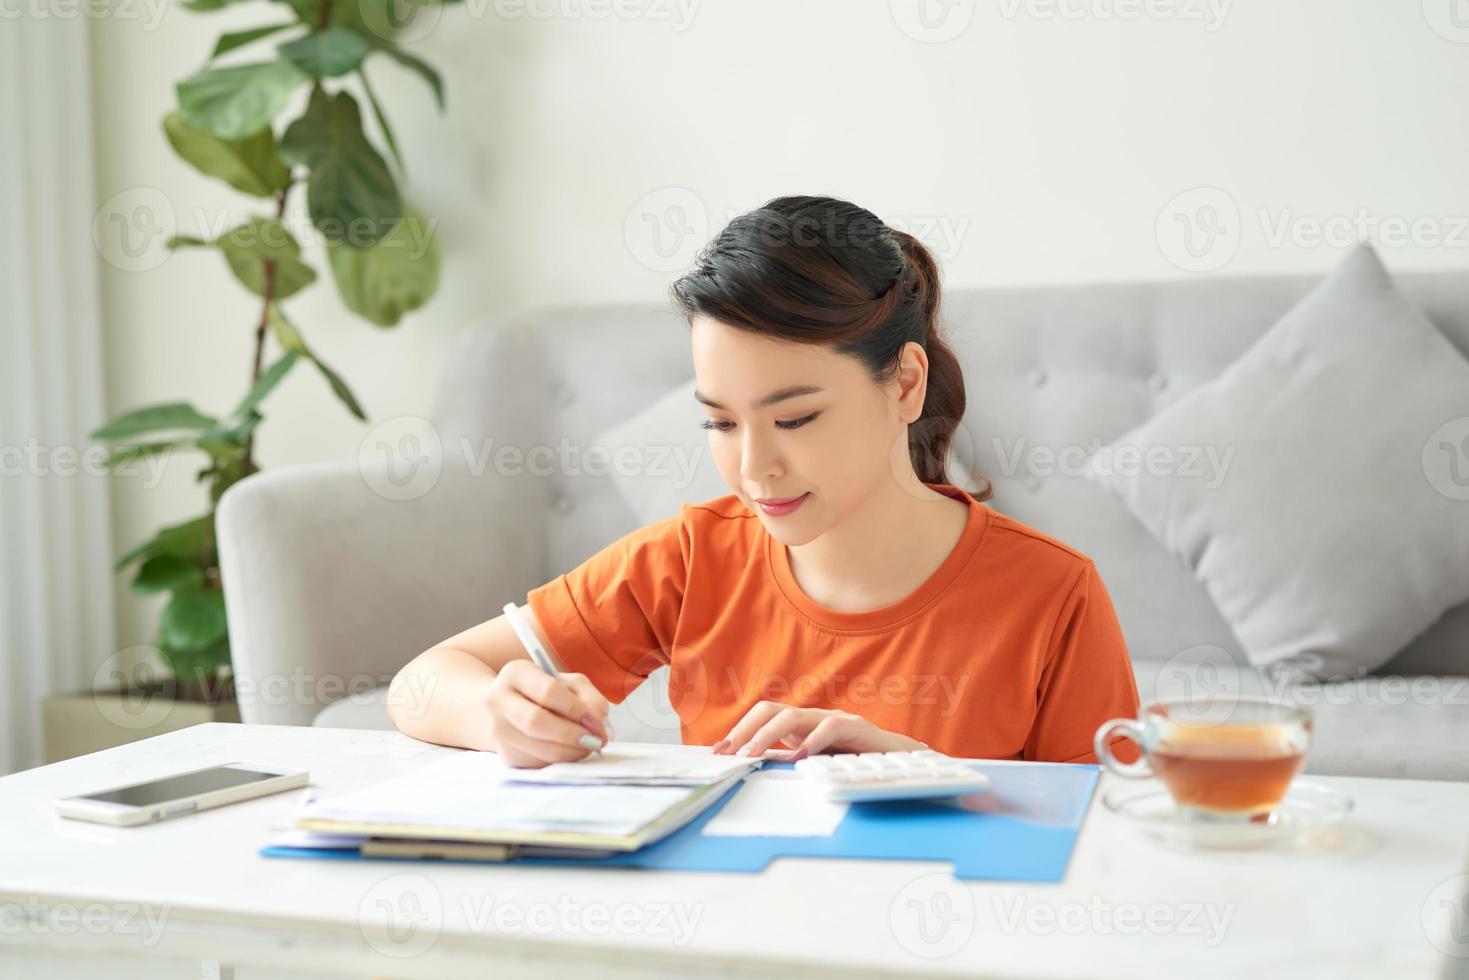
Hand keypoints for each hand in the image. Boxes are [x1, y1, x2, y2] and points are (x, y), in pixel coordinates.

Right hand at [486, 660, 612, 767]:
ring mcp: (499, 730)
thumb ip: (589, 697)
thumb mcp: (569, 683)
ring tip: (587, 745)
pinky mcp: (506, 755)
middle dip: (572, 735)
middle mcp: (499, 700)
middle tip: (595, 740)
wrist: (509, 707)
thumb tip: (598, 724)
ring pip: (539, 749)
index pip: (548, 692)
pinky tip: (569, 750)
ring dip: (571, 752)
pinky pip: (539, 763)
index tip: (594, 720)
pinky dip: (561, 761)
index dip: (576, 709)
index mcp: (516, 673)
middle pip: (537, 723)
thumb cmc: (544, 691)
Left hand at [711, 701, 926, 760]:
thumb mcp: (814, 762)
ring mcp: (833, 719)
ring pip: (793, 716)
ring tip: (753, 754)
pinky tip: (799, 757)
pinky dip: (812, 742)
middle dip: (745, 729)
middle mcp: (812, 717)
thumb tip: (752, 769)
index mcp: (799, 725)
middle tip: (729, 753)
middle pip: (770, 710)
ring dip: (768, 735)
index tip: (718, 752)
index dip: (738, 731)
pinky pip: (830, 728)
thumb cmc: (854, 761)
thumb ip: (787, 760)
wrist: (899, 760)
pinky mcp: (855, 726)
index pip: (761, 716)